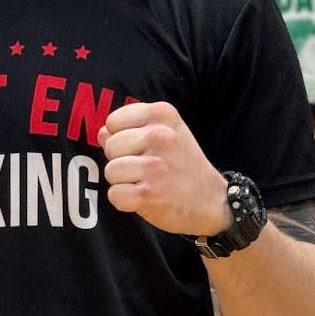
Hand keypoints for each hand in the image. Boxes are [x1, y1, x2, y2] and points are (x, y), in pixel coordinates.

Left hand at [99, 101, 229, 235]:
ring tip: (145, 182)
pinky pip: (114, 195)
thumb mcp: (167, 133)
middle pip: (110, 146)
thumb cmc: (184, 164)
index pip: (113, 122)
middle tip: (145, 168)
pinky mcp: (149, 194)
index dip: (121, 137)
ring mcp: (155, 166)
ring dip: (122, 182)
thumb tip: (102, 132)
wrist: (213, 200)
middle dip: (120, 160)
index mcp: (163, 114)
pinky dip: (125, 201)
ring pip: (110, 171)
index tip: (141, 148)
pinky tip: (144, 198)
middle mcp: (160, 136)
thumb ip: (132, 128)